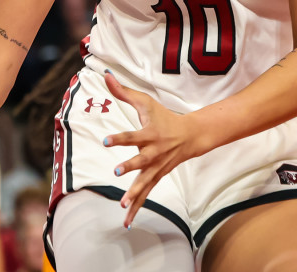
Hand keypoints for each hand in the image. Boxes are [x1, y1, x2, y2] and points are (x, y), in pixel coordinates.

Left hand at [102, 71, 207, 227]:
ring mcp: (156, 167)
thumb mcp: (145, 102)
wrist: (191, 135)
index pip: (133, 135)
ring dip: (134, 194)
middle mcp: (154, 152)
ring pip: (144, 182)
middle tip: (116, 171)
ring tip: (122, 204)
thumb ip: (123, 91)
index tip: (106, 140)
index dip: (119, 138)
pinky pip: (146, 194)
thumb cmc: (164, 117)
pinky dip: (137, 207)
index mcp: (150, 134)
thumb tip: (105, 76)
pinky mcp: (157, 177)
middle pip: (141, 161)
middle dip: (130, 166)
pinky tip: (127, 220)